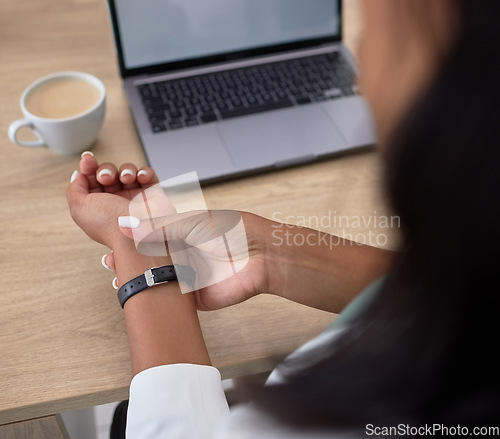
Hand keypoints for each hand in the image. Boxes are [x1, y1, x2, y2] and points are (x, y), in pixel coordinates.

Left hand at [66, 153, 158, 248]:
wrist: (138, 233)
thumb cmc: (110, 225)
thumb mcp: (79, 208)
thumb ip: (74, 189)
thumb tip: (79, 175)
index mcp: (97, 205)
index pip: (91, 180)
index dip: (88, 167)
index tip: (88, 160)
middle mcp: (115, 200)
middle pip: (108, 173)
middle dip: (106, 170)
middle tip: (106, 178)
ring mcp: (133, 196)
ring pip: (127, 171)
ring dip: (125, 170)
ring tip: (126, 179)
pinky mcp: (151, 193)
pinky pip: (147, 174)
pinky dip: (144, 172)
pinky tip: (140, 178)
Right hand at [108, 207, 273, 310]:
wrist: (262, 256)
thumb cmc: (235, 231)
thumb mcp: (191, 222)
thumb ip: (158, 227)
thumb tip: (127, 224)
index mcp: (183, 234)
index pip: (151, 237)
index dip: (133, 239)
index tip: (113, 239)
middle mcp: (184, 255)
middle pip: (151, 260)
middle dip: (130, 261)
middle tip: (110, 260)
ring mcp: (188, 276)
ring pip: (157, 280)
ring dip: (139, 279)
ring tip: (117, 275)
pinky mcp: (194, 298)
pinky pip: (171, 300)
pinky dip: (155, 298)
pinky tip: (138, 294)